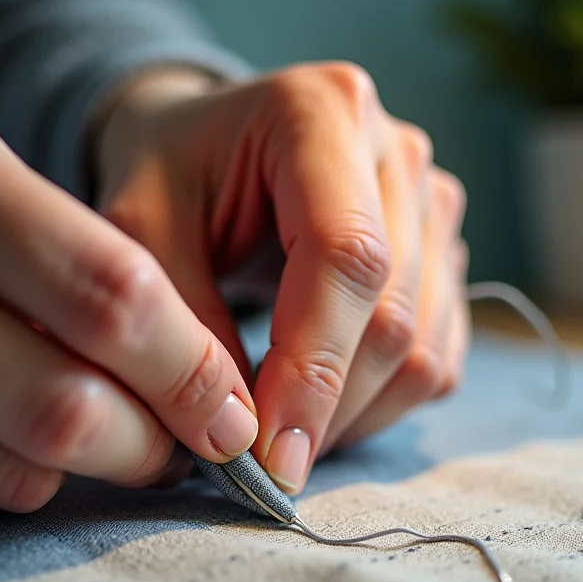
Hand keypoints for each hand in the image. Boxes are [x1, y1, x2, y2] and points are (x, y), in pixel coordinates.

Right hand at [0, 84, 257, 519]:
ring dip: (75, 468)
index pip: (106, 288)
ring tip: (86, 439)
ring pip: (12, 467)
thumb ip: (57, 250)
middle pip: (64, 400)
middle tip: (179, 448)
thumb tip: (187, 370)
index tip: (230, 406)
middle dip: (150, 443)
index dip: (190, 365)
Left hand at [94, 62, 471, 494]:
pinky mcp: (444, 256)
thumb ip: (179, 320)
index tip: (269, 454)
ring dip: (353, 418)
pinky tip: (318, 410)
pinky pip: (439, 361)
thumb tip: (235, 433)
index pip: (348, 258)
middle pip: (393, 315)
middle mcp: (398, 151)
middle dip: (325, 410)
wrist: (208, 146)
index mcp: (324, 113)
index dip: (313, 367)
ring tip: (279, 439)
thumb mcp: (138, 226)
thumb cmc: (169, 176)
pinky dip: (380, 406)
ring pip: (424, 350)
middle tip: (260, 468)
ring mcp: (433, 204)